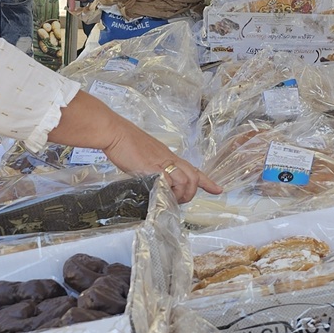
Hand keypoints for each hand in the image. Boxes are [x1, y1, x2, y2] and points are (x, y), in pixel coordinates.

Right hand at [100, 126, 219, 202]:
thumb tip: (155, 183)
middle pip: (193, 177)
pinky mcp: (152, 168)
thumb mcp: (145, 157)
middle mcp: (169, 159)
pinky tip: (158, 192)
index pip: (193, 169)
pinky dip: (166, 191)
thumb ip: (153, 169)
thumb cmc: (125, 143)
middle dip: (190, 193)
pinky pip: (167, 182)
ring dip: (179, 194)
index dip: (207, 181)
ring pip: (184, 181)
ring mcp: (161, 163)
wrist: (115, 133)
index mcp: (169, 156)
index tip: (218, 189)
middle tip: (179, 200)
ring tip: (168, 198)